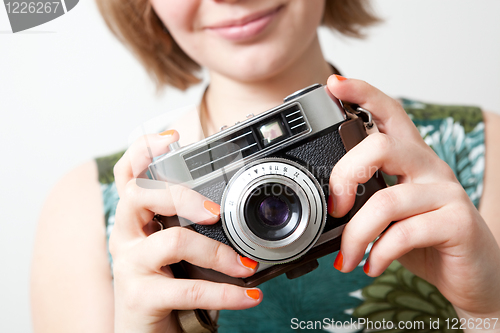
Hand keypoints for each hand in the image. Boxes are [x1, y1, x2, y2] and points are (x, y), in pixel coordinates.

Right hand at [111, 130, 261, 332]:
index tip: (172, 137)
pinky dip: (226, 292)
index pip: (127, 173)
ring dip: (217, 252)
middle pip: (141, 194)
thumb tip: (230, 209)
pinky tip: (248, 295)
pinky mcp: (141, 296)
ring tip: (245, 266)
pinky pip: (189, 289)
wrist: (144, 331)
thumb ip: (188, 223)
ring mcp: (129, 265)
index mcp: (134, 217)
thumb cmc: (163, 281)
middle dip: (182, 195)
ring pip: (173, 241)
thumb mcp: (172, 246)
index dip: (143, 150)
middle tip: (217, 213)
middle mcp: (125, 235)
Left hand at [327, 75, 499, 319]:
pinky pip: (405, 233)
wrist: (472, 273)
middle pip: (381, 147)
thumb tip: (323, 204)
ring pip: (386, 200)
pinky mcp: (458, 222)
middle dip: (344, 177)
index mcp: (409, 158)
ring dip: (356, 235)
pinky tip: (371, 265)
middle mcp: (429, 166)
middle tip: (335, 209)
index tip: (333, 85)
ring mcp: (446, 192)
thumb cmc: (424, 239)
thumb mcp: (389, 213)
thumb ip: (365, 199)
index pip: (389, 113)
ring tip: (348, 257)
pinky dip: (379, 253)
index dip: (362, 93)